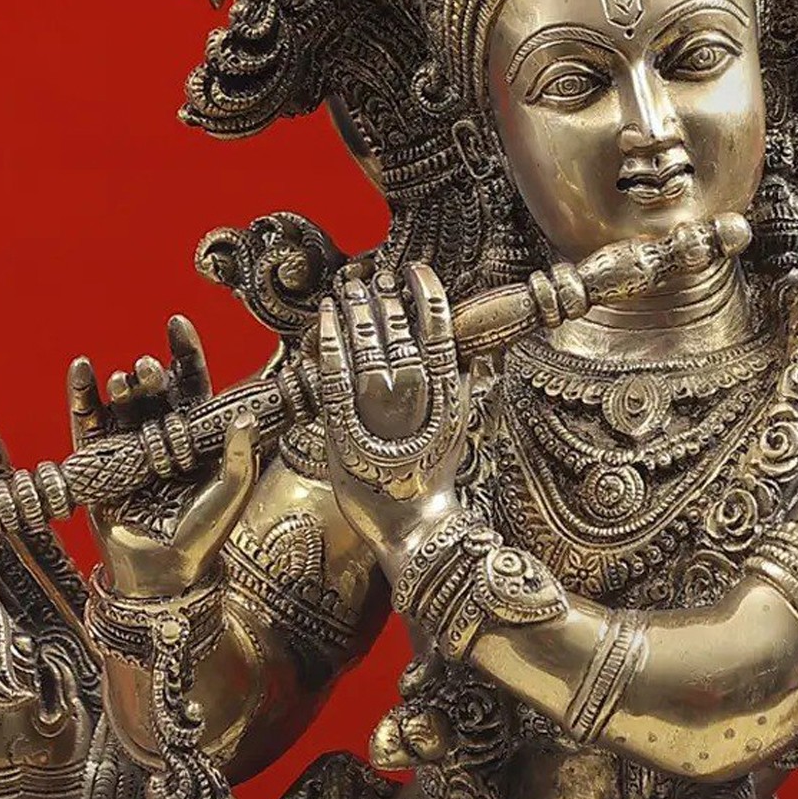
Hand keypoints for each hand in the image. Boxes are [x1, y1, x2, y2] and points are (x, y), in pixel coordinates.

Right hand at [67, 316, 258, 600]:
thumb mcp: (232, 491)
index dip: (184, 351)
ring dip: (122, 385)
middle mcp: (161, 433)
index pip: (190, 380)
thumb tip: (247, 416)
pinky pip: (87, 424)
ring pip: (123, 403)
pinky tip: (83, 369)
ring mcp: (128, 447)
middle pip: (155, 390)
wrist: (163, 572)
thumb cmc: (204, 533)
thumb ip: (241, 455)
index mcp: (194, 431)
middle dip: (152, 373)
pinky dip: (82, 395)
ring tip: (124, 379)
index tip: (177, 322)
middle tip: (150, 368)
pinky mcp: (99, 464)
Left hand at [316, 263, 466, 572]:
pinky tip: (326, 321)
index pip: (438, 333)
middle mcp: (412, 402)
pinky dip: (330, 347)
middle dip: (386, 302)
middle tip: (377, 277)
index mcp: (445, 396)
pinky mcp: (343, 433)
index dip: (428, 297)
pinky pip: (334, 381)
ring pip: (367, 353)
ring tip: (350, 289)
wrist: (415, 526)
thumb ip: (462, 386)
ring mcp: (376, 417)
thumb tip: (471, 351)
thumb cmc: (434, 476)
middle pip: (399, 338)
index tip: (417, 271)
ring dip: (357, 315)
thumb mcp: (457, 425)